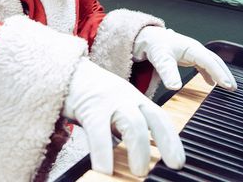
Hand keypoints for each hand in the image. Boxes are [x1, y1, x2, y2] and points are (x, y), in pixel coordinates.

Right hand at [63, 58, 184, 176]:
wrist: (64, 71)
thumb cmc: (88, 94)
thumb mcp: (114, 107)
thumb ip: (124, 127)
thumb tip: (135, 153)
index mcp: (135, 98)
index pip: (160, 118)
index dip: (172, 140)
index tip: (178, 161)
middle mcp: (126, 97)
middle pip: (153, 119)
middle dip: (166, 144)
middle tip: (170, 167)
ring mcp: (109, 101)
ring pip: (133, 125)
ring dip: (139, 151)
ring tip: (140, 173)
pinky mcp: (89, 108)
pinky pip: (99, 134)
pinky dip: (104, 154)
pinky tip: (105, 170)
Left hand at [133, 27, 236, 91]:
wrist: (149, 38)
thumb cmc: (155, 45)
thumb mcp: (161, 59)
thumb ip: (168, 73)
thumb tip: (175, 87)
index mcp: (191, 48)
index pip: (209, 61)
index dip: (219, 73)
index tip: (226, 85)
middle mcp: (195, 49)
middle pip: (215, 61)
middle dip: (225, 74)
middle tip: (233, 88)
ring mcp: (194, 53)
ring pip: (212, 63)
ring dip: (220, 74)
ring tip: (228, 87)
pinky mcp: (190, 57)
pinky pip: (204, 65)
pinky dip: (210, 74)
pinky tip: (211, 83)